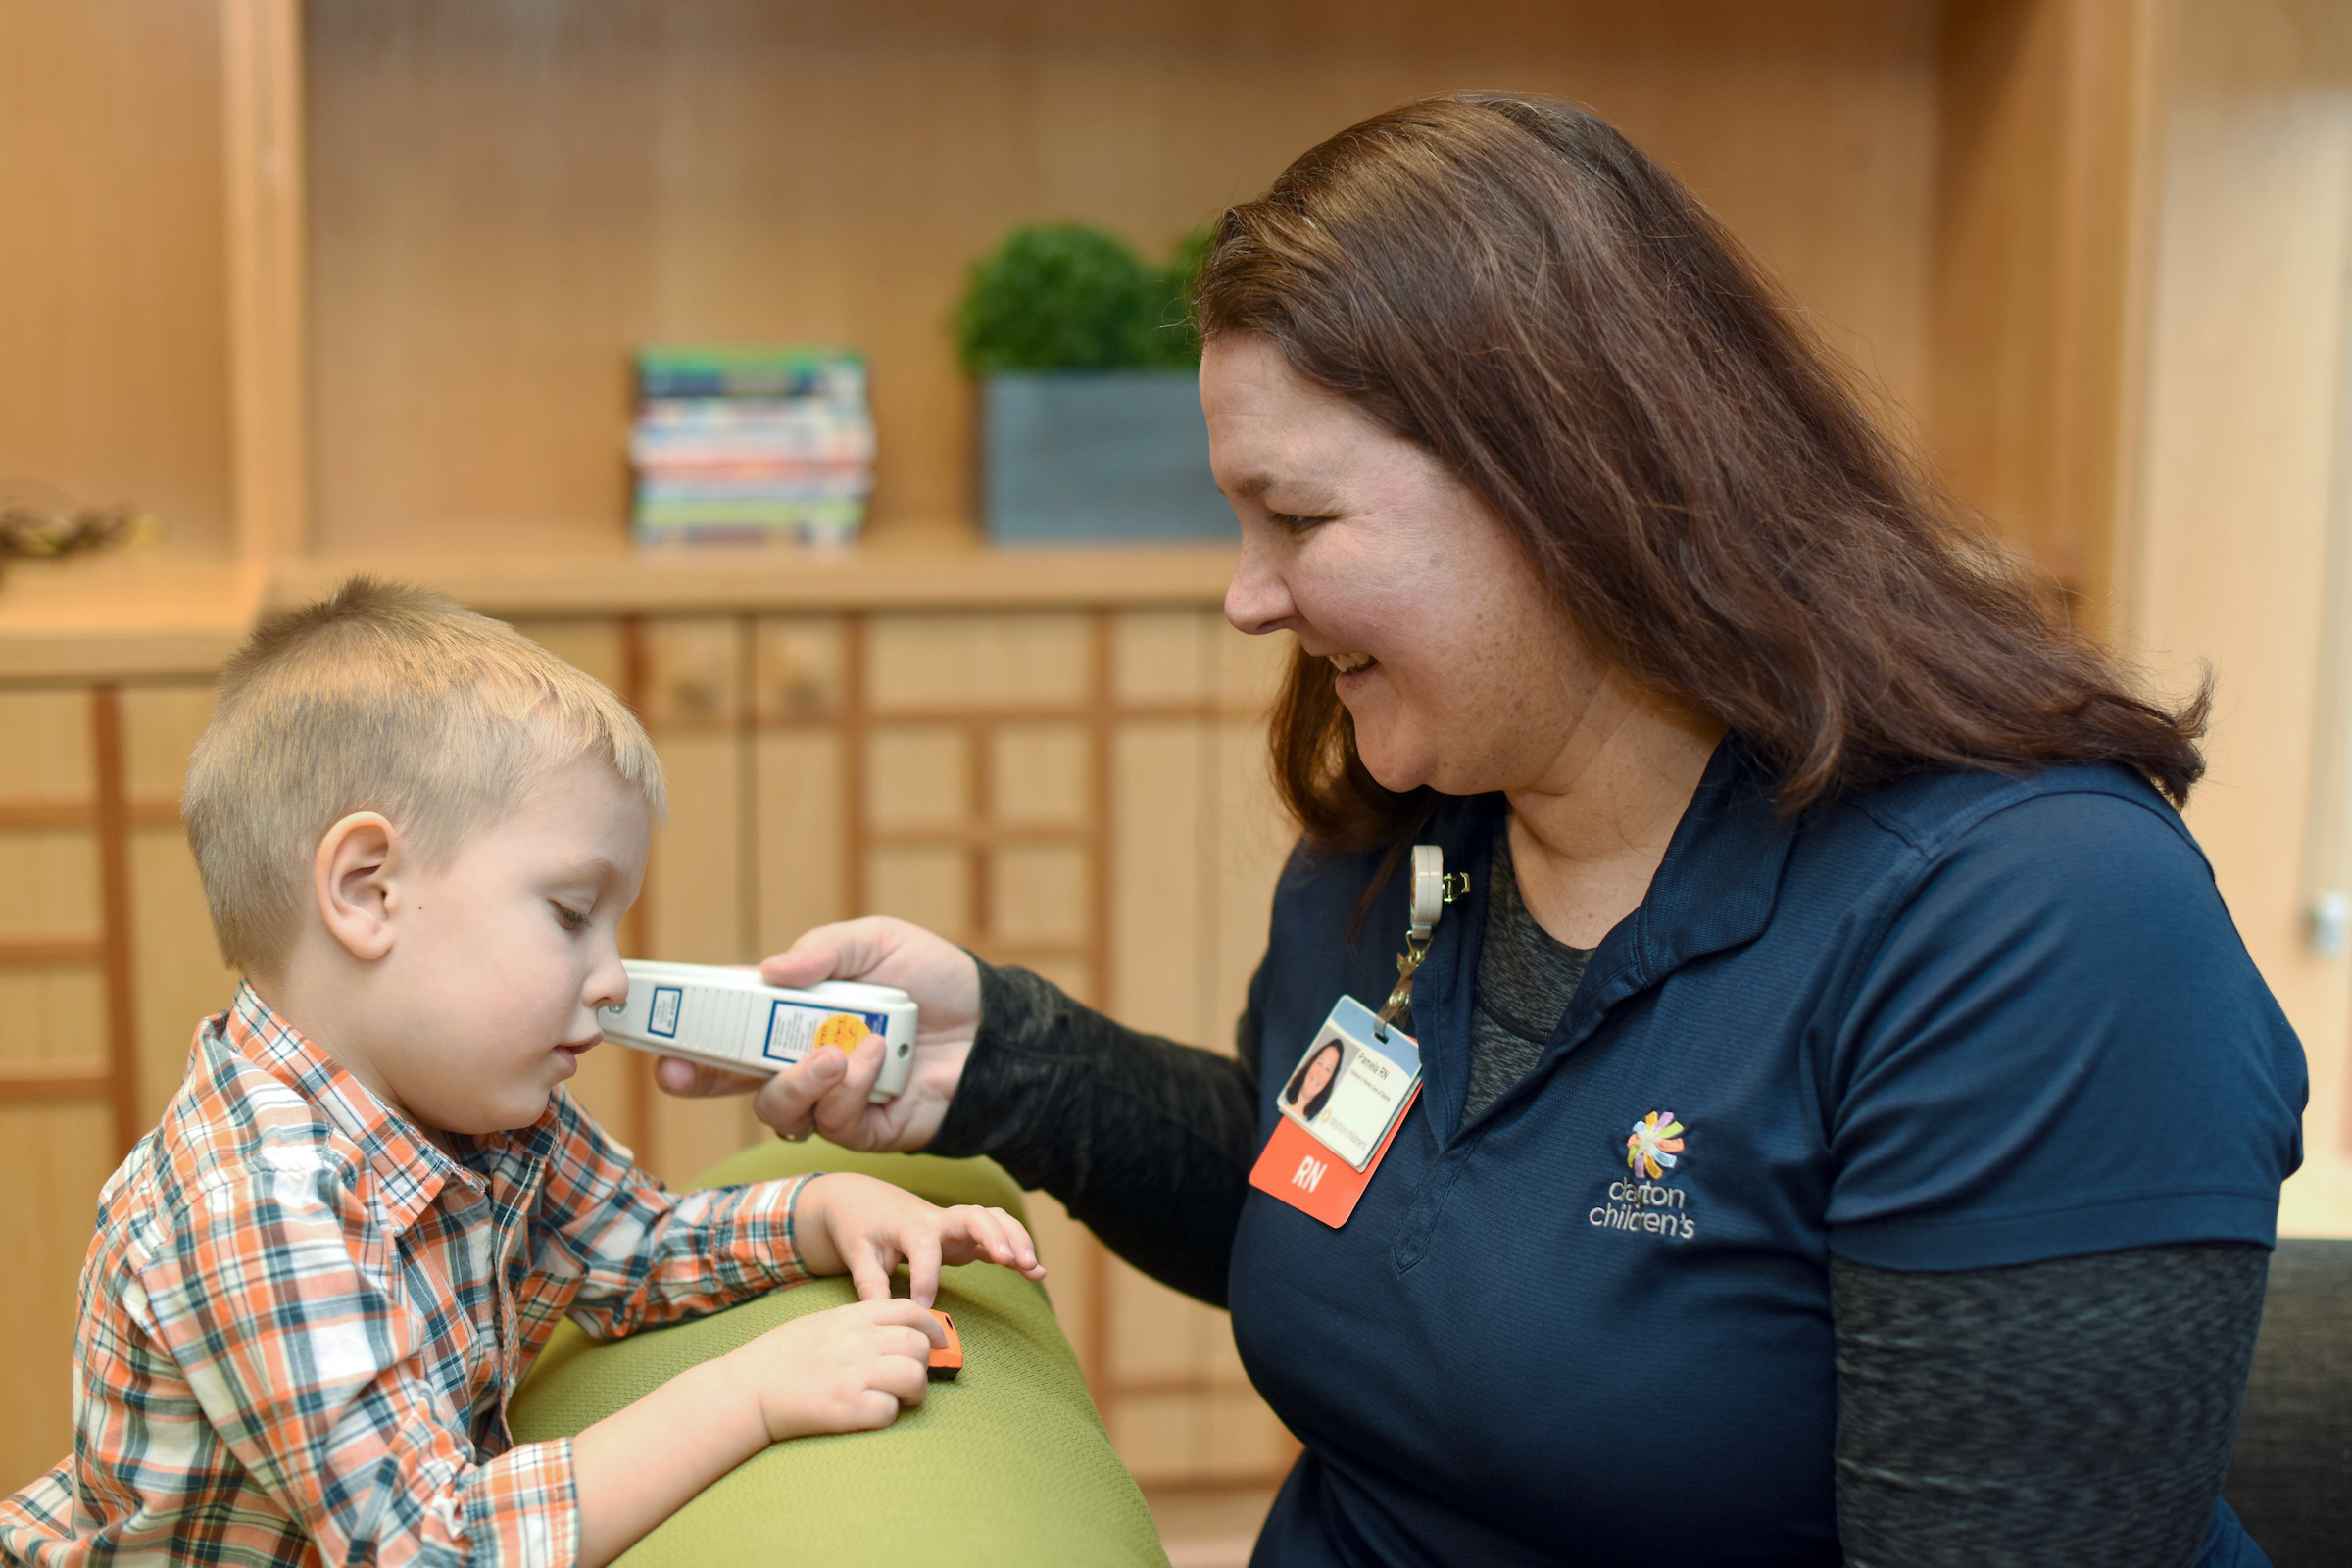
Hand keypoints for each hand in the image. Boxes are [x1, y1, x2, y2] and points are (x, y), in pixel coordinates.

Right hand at [654, 917, 980, 1150]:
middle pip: (735, 1084)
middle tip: (685, 1072)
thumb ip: (824, 951)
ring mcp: (832, 1102)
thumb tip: (769, 971)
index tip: (658, 1046)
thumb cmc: (933, 980)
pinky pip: (835, 1122)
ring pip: (780, 1111)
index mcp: (796, 1019)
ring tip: (835, 1052)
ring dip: (798, 1080)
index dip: (690, 1044)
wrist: (992, 1026)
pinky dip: (850, 1088)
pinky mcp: (864, 1130)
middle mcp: (804, 1065)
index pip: (730, 1034)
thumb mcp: (877, 943)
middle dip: (703, 1080)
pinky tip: (875, 1059)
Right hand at [721, 1297, 942, 1442]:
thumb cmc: (779, 1358)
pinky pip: (890, 1411)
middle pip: (919, 1345)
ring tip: (894, 1398)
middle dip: (923, 1362)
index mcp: (852, 1317)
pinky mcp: (847, 1409)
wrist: (744, 1389)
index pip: (910, 1310)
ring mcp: (853, 1374)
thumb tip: (897, 1333)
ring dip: (912, 1391)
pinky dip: (886, 1415)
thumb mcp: (821, 1324)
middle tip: (908, 1376)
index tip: (939, 1341)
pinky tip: (868, 1414)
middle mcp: (858, 1341)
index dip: (932, 1326)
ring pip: (915, 1377)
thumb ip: (859, 1324)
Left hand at [794, 1171, 1045, 1306]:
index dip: (926, 1277)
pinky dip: (1019, 1247)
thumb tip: (882, 1317)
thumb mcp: (858, 1255)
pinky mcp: (964, 1235)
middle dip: (996, 1237)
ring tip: (1033, 1269)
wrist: (863, 1200)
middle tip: (1011, 1262)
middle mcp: (938, 1219)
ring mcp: (954, 1225)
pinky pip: (998, 1232)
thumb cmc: (859, 1228)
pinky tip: (1037, 1272)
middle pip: (975, 1217)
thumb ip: (871, 1286)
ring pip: (993, 1220)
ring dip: (1016, 1240)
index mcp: (909, 1224)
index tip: (924, 1307)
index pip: (924, 1246)